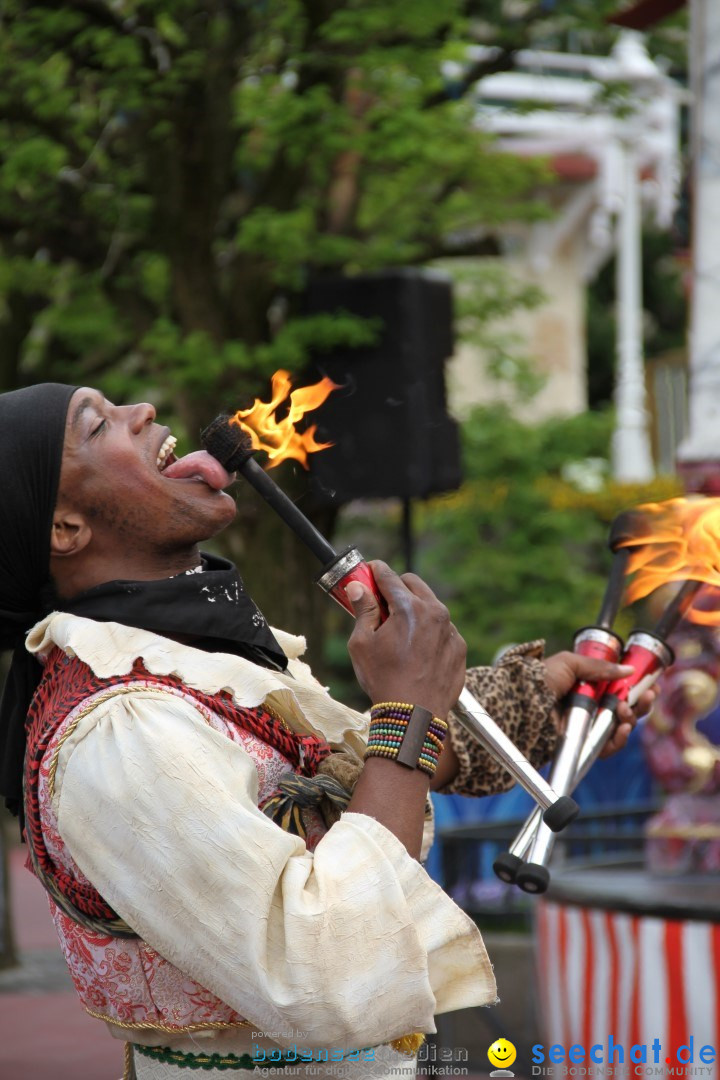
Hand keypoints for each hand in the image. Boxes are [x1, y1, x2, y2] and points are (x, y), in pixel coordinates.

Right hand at [346, 561, 466, 718]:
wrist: (414, 716)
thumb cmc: (384, 679)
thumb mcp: (362, 643)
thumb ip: (363, 610)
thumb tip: (357, 587)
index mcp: (410, 607)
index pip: (389, 576)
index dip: (375, 571)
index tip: (368, 571)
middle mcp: (436, 613)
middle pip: (414, 584)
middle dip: (396, 587)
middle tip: (381, 601)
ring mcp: (451, 631)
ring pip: (431, 606)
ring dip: (415, 609)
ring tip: (399, 631)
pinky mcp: (460, 648)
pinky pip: (443, 629)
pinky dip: (430, 631)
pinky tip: (416, 650)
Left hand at [544, 650, 656, 757]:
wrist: (522, 704)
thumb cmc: (540, 680)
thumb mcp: (570, 663)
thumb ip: (600, 667)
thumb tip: (628, 670)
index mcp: (586, 686)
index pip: (618, 688)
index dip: (637, 687)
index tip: (652, 684)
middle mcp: (588, 706)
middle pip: (625, 708)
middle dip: (640, 703)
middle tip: (647, 696)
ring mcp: (586, 726)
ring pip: (620, 727)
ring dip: (631, 719)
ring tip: (626, 712)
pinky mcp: (582, 745)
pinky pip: (607, 746)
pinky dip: (618, 739)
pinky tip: (623, 728)